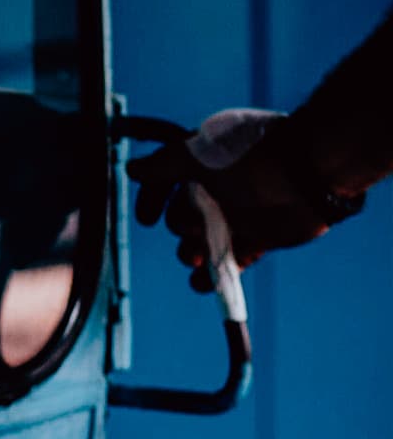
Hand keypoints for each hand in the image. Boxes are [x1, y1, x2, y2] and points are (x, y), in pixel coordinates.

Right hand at [127, 118, 327, 291]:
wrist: (307, 177)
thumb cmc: (253, 157)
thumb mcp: (198, 154)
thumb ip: (162, 164)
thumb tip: (131, 169)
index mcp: (202, 164)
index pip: (165, 181)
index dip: (152, 199)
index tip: (146, 219)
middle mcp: (217, 189)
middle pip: (180, 217)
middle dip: (180, 229)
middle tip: (194, 231)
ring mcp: (236, 216)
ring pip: (200, 243)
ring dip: (191, 254)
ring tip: (197, 257)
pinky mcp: (255, 240)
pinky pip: (228, 264)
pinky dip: (212, 278)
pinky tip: (202, 284)